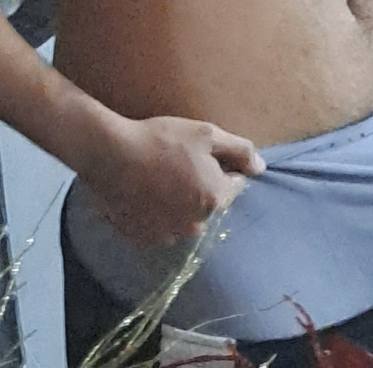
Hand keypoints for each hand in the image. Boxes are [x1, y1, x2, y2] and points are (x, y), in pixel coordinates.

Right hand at [76, 113, 265, 247]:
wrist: (111, 154)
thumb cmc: (161, 140)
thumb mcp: (206, 134)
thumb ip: (240, 151)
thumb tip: (261, 167)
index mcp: (214, 199)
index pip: (233, 184)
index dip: (220, 165)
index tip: (197, 153)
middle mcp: (195, 224)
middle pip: (208, 201)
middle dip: (199, 184)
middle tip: (176, 161)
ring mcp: (167, 235)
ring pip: (184, 215)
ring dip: (177, 200)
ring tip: (156, 176)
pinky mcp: (142, 239)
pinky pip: (159, 225)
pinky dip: (156, 211)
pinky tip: (143, 191)